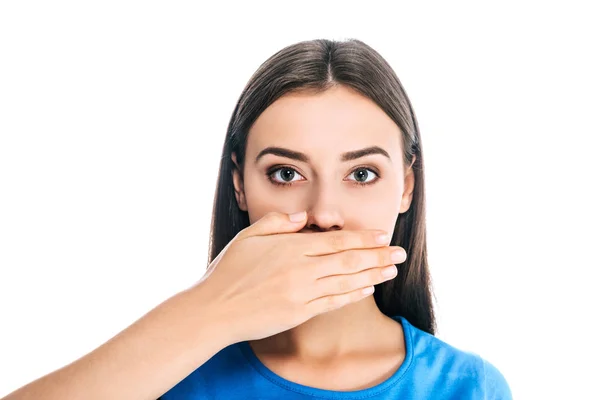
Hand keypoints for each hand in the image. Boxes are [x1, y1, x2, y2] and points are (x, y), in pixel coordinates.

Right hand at [192, 211, 406, 342]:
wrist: (214, 309)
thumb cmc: (228, 271)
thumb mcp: (249, 236)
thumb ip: (278, 223)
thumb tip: (304, 218)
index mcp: (291, 247)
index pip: (336, 240)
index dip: (363, 238)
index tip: (383, 236)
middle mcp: (301, 268)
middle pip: (349, 259)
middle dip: (378, 256)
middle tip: (401, 253)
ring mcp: (302, 292)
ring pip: (347, 281)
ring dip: (373, 274)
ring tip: (392, 270)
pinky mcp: (299, 312)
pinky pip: (333, 302)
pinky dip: (353, 295)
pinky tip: (368, 289)